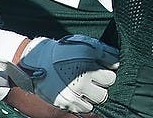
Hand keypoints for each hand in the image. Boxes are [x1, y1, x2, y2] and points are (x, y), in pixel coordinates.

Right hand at [0, 35, 119, 113]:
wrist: (36, 61)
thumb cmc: (62, 51)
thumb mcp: (85, 44)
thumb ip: (104, 53)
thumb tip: (116, 63)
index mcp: (88, 64)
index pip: (111, 76)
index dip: (108, 72)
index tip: (103, 70)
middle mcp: (81, 81)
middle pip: (105, 90)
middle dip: (102, 85)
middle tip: (95, 79)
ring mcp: (73, 93)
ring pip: (96, 101)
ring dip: (94, 95)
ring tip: (86, 87)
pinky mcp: (65, 102)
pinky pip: (84, 109)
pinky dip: (84, 103)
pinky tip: (79, 94)